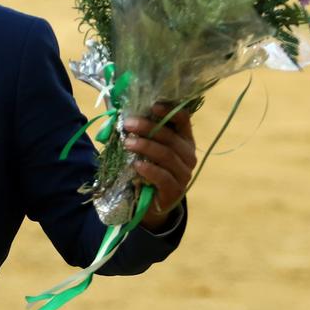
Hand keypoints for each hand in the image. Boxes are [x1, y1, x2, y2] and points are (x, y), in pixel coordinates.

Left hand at [120, 102, 196, 228]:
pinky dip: (149, 170)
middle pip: (170, 137)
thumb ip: (141, 132)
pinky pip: (163, 177)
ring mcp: (184, 174)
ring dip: (146, 147)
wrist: (152, 203)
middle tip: (128, 124)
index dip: (170, 111)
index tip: (153, 106)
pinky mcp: (175, 190)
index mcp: (184, 140)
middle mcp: (188, 155)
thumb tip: (121, 111)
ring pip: (167, 156)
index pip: (183, 120)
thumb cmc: (149, 170)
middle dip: (148, 128)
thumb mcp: (147, 149)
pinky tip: (136, 165)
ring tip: (128, 143)